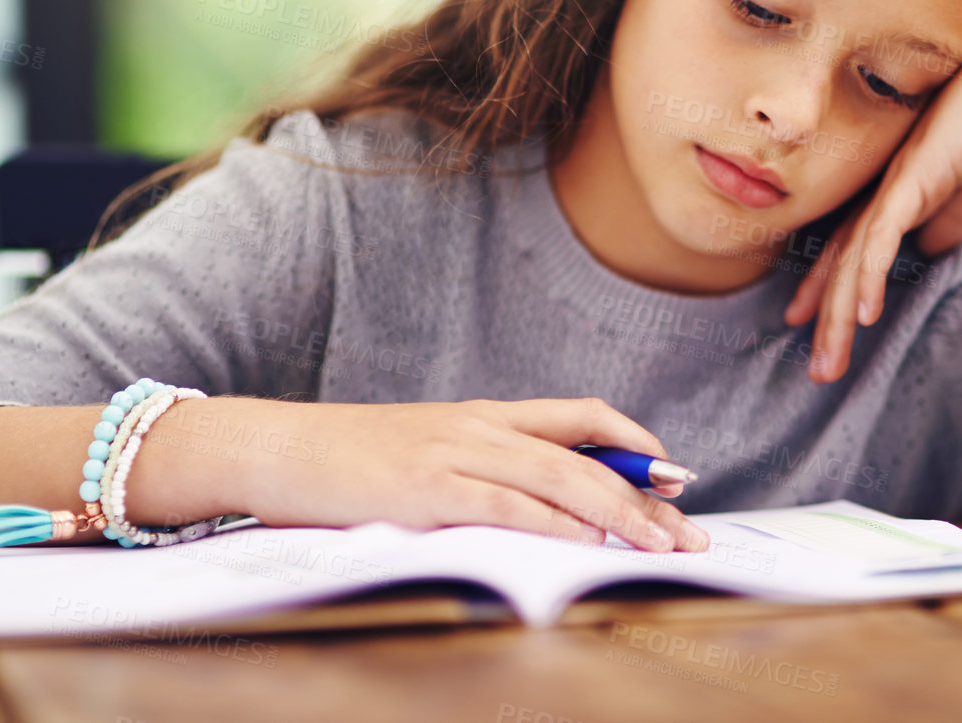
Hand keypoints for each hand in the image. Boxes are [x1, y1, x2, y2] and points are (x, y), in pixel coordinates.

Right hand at [136, 396, 709, 552]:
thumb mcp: (423, 455)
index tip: (675, 472)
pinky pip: (507, 504)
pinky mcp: (427, 487)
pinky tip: (587, 545)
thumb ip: (477, 472)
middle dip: (644, 493)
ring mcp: (454, 453)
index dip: (632, 441)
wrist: (272, 446)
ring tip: (660, 544)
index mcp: (482, 415)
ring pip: (559, 477)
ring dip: (618, 513)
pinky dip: (554, 524)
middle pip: (584, 453)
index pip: (578, 415)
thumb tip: (534, 508)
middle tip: (690, 527)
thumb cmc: (344, 461)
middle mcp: (479, 426)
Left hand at [782, 0, 961, 382]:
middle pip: (845, 261)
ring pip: (855, 259)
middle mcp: (888, 185)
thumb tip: (932, 249)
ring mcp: (896, 181)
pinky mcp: (915, 177)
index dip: (834, 288)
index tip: (815, 326)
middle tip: (819, 369)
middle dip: (828, 318)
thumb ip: (952, 213)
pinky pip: (882, 236)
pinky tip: (862, 314)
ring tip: (829, 363)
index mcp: (901, 186)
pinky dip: (869, 276)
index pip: (856, 246)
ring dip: (840, 315)